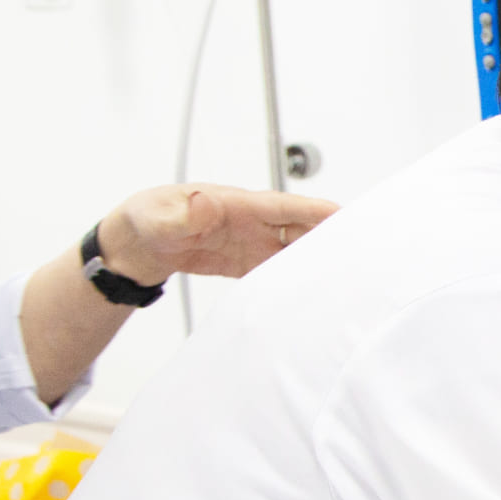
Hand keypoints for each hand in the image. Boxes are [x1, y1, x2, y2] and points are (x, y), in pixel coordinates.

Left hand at [99, 184, 338, 285]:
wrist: (139, 243)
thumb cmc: (149, 217)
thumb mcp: (159, 216)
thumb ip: (184, 214)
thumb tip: (206, 203)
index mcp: (240, 204)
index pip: (289, 208)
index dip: (320, 212)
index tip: (349, 218)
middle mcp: (254, 222)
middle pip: (304, 229)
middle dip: (332, 239)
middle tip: (361, 257)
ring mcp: (254, 243)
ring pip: (297, 251)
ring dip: (317, 263)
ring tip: (342, 281)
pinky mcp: (249, 263)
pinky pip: (279, 271)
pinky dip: (296, 281)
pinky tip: (309, 296)